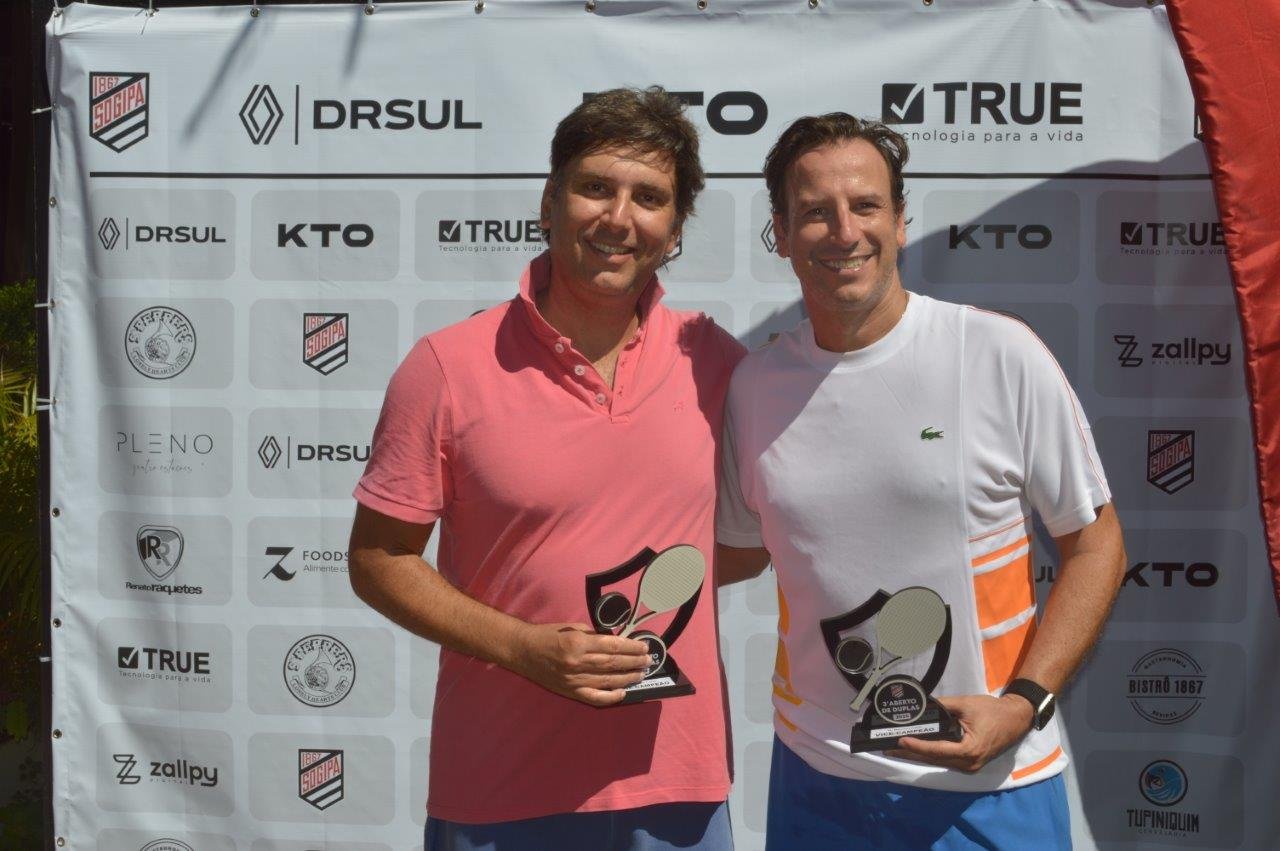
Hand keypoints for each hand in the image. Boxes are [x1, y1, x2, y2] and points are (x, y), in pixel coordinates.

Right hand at [510, 623, 652, 706]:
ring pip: (608, 681)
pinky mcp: (569, 691)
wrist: (522, 651)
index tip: (644, 647)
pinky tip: (623, 693)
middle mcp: (577, 662)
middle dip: (634, 662)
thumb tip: (616, 642)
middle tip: (648, 661)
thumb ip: (594, 636)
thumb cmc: (547, 635)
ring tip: (641, 674)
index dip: (632, 647)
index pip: (613, 646)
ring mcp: (574, 680)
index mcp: (578, 643)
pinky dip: (611, 697)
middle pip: (614, 664)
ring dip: (628, 678)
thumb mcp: (572, 627)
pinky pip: (594, 698)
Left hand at [887, 694, 1033, 771]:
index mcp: (970, 750)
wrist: (1016, 718)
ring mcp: (970, 766)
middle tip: (888, 748)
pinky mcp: (969, 763)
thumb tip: (922, 705)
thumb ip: (943, 705)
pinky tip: (915, 749)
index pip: (937, 750)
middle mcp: (969, 764)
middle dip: (910, 753)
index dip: (917, 746)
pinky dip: (930, 755)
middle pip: (934, 759)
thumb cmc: (993, 711)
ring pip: (938, 762)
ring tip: (896, 749)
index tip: (900, 740)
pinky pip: (945, 760)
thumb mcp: (967, 704)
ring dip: (917, 755)